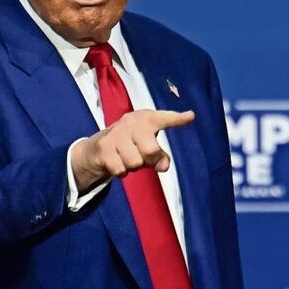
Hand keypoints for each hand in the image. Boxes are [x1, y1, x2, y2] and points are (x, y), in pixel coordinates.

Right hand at [72, 109, 194, 191]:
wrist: (97, 147)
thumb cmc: (131, 144)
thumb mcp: (148, 146)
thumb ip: (160, 156)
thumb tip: (163, 166)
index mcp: (146, 119)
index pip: (163, 119)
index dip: (177, 119)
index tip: (191, 116)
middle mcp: (131, 122)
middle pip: (151, 150)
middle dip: (150, 160)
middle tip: (144, 158)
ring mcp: (115, 133)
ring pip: (135, 163)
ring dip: (133, 167)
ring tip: (127, 158)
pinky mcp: (103, 147)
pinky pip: (120, 169)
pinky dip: (121, 172)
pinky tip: (116, 162)